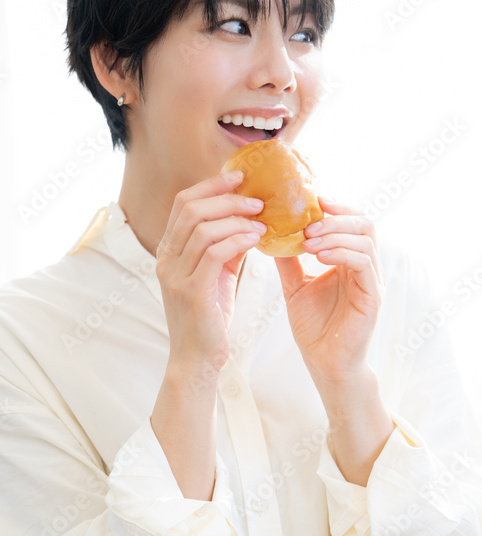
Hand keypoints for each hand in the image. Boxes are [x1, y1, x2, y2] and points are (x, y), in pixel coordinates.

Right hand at [155, 168, 266, 380]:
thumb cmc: (208, 318)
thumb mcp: (217, 275)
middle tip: (257, 199)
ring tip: (262, 221)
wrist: (197, 359)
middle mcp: (166, 259)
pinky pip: (213, 254)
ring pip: (202, 228)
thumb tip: (249, 221)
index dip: (211, 185)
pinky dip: (237, 240)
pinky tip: (256, 240)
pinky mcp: (191, 292)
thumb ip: (227, 248)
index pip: (183, 203)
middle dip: (226, 198)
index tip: (239, 176)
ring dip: (235, 219)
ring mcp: (175, 275)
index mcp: (169, 251)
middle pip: (190, 209)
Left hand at [274, 198, 383, 384]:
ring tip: (308, 239)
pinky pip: (363, 263)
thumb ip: (288, 260)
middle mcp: (365, 267)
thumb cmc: (315, 328)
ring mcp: (372, 281)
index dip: (334, 207)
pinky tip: (318, 255)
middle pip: (364, 223)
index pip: (351, 222)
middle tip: (308, 220)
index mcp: (350, 261)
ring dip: (335, 233)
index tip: (311, 200)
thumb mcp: (295, 286)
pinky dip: (341, 252)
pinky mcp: (372, 296)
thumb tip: (270, 232)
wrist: (325, 364)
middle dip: (336, 216)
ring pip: (365, 239)